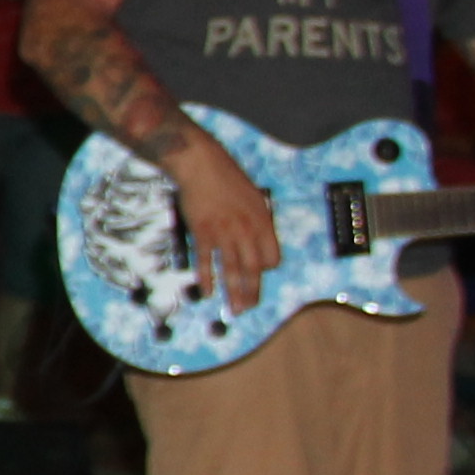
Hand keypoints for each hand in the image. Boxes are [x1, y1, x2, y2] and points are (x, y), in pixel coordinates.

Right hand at [162, 141, 282, 312]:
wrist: (202, 164)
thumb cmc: (227, 176)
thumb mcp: (253, 196)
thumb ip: (257, 220)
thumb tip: (255, 238)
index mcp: (262, 221)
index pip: (272, 257)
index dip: (267, 269)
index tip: (258, 274)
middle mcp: (246, 230)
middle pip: (253, 269)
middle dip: (252, 291)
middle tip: (249, 308)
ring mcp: (224, 233)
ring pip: (231, 269)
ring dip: (233, 292)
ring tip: (235, 309)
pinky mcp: (202, 233)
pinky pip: (206, 261)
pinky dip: (207, 278)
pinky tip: (208, 292)